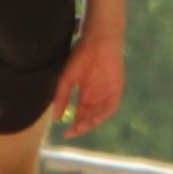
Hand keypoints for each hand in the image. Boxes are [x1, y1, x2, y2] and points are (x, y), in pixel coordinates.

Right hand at [57, 11, 127, 139]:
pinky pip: (110, 106)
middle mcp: (96, 95)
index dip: (73, 125)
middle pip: (90, 116)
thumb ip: (62, 98)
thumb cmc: (80, 56)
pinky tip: (94, 119)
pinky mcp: (116, 88)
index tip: (65, 134)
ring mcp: (106, 92)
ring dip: (91, 122)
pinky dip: (103, 114)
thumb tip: (56, 117)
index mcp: (85, 93)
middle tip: (72, 132)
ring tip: (81, 127)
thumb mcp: (67, 79)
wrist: (97, 40)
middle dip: (81, 126)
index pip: (80, 113)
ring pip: (99, 114)